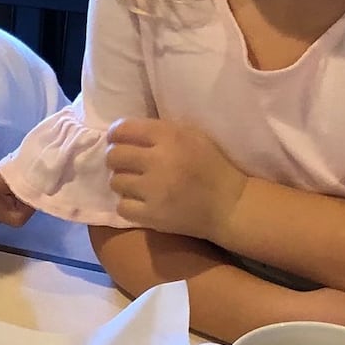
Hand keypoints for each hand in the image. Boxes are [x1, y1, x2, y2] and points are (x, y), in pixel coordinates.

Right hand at [0, 110, 34, 227]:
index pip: (13, 183)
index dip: (29, 173)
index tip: (36, 156)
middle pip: (19, 214)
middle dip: (31, 199)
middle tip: (32, 174)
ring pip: (11, 214)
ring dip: (20, 198)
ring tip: (21, 172)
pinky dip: (7, 197)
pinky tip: (4, 176)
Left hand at [104, 118, 246, 241]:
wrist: (230, 205)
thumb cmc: (211, 166)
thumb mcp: (193, 135)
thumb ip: (161, 131)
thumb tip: (124, 132)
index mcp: (171, 136)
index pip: (124, 129)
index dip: (115, 134)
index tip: (116, 139)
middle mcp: (159, 160)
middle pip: (114, 156)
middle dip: (116, 158)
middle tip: (124, 163)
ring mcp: (154, 190)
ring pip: (115, 182)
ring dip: (122, 182)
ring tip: (135, 183)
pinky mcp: (152, 215)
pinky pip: (122, 206)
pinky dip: (128, 204)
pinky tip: (140, 201)